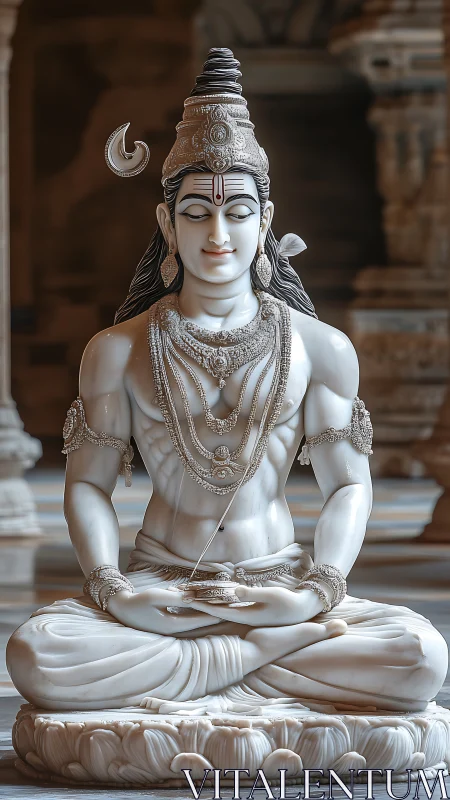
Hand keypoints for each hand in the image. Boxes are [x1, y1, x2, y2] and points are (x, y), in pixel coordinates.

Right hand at [107, 588, 221, 633]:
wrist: (121, 608)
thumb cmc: (137, 602)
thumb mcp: (155, 597)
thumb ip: (175, 598)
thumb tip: (192, 597)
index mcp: (173, 625)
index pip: (200, 619)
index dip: (216, 612)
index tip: (231, 608)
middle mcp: (174, 628)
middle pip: (200, 621)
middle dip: (216, 613)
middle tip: (233, 607)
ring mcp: (171, 626)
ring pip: (195, 619)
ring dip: (208, 611)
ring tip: (224, 605)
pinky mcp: (168, 621)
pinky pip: (187, 616)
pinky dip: (197, 610)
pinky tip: (204, 604)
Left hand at [183, 585, 325, 626]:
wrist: (304, 609)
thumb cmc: (290, 602)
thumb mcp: (272, 597)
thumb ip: (252, 595)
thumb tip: (234, 592)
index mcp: (245, 616)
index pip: (216, 610)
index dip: (199, 604)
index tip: (183, 598)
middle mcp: (242, 616)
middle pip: (213, 609)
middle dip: (195, 601)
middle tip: (175, 593)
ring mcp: (245, 613)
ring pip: (218, 606)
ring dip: (202, 600)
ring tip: (184, 593)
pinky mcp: (249, 608)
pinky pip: (227, 603)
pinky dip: (214, 598)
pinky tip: (206, 595)